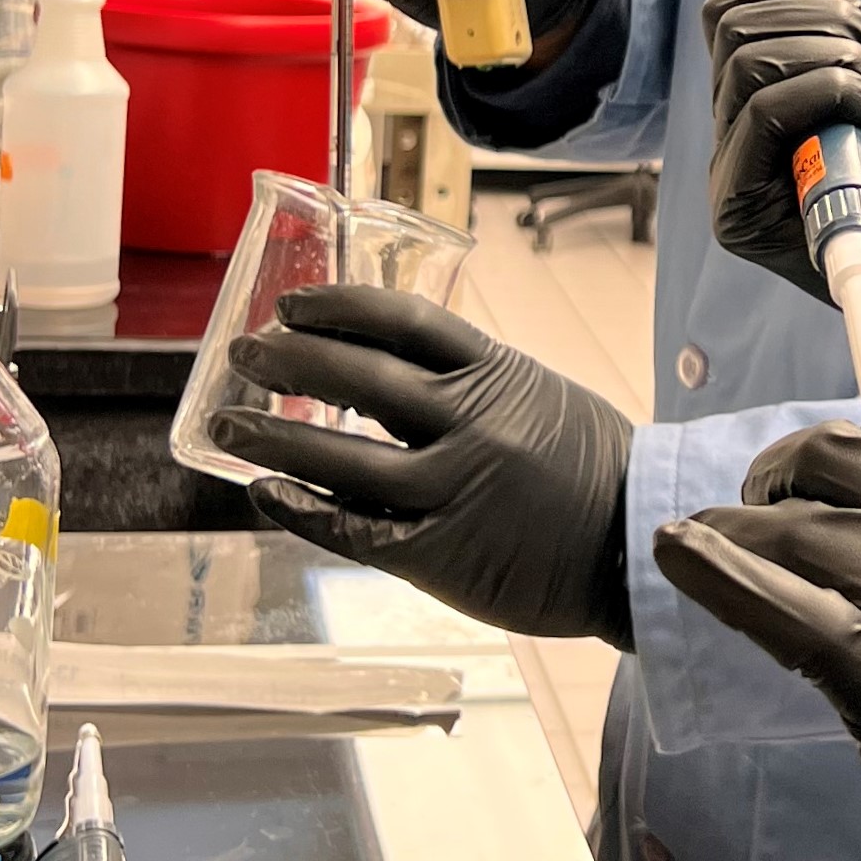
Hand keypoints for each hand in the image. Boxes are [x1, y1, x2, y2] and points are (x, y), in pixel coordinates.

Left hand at [210, 285, 633, 646]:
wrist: (632, 548)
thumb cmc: (587, 468)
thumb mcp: (538, 395)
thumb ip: (470, 381)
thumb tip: (383, 364)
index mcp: (498, 373)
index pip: (404, 320)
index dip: (340, 307)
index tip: (293, 306)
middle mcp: (474, 424)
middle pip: (361, 380)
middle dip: (290, 362)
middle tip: (244, 355)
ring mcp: (454, 489)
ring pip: (343, 459)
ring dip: (274, 440)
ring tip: (229, 425)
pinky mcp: (441, 553)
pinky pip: (355, 529)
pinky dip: (303, 510)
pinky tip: (267, 495)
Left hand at [652, 392, 860, 860]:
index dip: (851, 454)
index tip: (825, 489)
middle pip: (830, 461)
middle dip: (780, 488)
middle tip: (757, 529)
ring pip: (788, 526)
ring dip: (739, 535)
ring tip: (710, 554)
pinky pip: (771, 601)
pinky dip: (711, 573)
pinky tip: (675, 556)